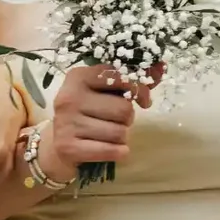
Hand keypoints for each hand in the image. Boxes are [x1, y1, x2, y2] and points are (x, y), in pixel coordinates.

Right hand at [44, 65, 153, 179]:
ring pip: (120, 132)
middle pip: (124, 109)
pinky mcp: (68, 147)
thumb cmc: (88, 113)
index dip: (139, 90)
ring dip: (122, 137)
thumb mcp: (105, 92)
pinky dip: (119, 152)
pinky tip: (111, 149)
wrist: (59, 145)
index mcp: (78, 77)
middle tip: (115, 121)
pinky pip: (112, 150)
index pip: (120, 77)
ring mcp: (66, 123)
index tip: (144, 101)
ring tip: (108, 135)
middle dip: (127, 118)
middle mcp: (69, 97)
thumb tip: (161, 67)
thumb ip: (132, 80)